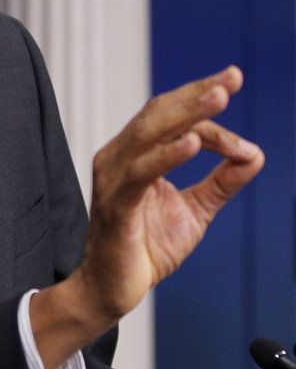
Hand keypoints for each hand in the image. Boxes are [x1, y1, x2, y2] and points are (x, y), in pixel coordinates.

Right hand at [30, 66, 263, 368]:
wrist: (113, 290)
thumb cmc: (144, 248)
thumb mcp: (194, 211)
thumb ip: (220, 182)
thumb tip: (255, 154)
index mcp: (134, 155)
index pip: (173, 122)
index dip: (210, 119)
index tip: (244, 133)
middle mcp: (119, 158)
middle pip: (157, 113)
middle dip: (196, 94)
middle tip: (231, 79)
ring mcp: (113, 179)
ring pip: (148, 133)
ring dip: (186, 114)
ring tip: (218, 97)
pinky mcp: (115, 205)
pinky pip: (140, 173)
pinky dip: (166, 155)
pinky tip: (192, 143)